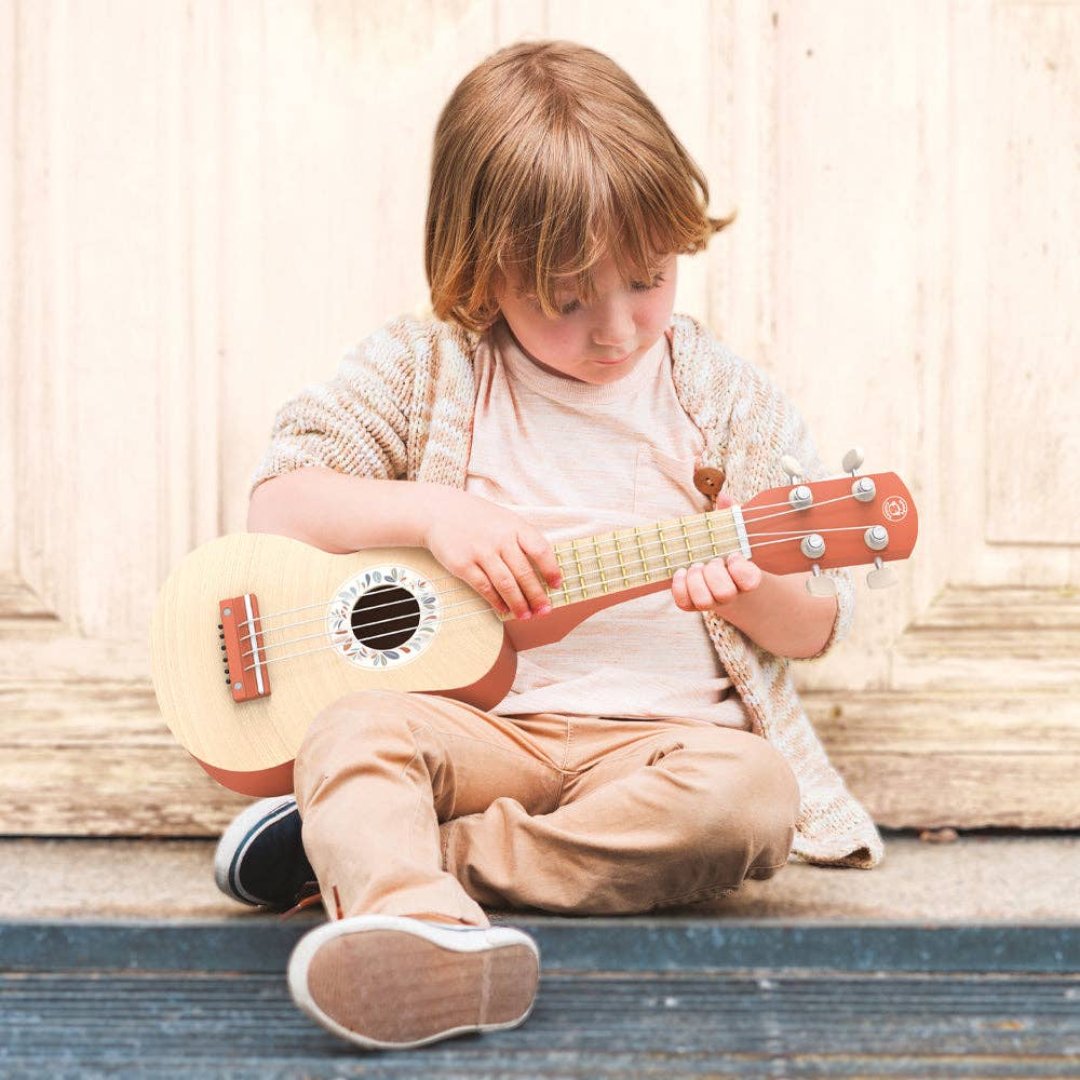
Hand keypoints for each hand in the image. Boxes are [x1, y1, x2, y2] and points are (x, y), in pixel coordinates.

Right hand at [422, 490, 561, 619]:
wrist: (439, 511)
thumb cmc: (477, 518)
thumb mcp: (504, 520)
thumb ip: (521, 540)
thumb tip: (541, 570)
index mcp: (514, 526)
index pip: (540, 549)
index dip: (551, 569)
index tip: (556, 585)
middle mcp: (499, 539)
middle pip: (524, 572)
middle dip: (536, 595)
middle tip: (543, 610)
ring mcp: (480, 552)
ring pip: (505, 584)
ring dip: (518, 603)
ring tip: (525, 615)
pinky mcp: (463, 565)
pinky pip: (484, 588)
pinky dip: (496, 601)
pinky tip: (503, 609)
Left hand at [671, 491, 761, 611]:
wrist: (724, 581)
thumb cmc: (728, 552)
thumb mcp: (733, 535)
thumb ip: (731, 517)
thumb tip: (724, 497)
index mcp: (747, 578)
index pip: (749, 581)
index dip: (739, 568)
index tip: (734, 554)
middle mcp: (731, 594)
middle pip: (724, 593)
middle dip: (714, 573)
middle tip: (712, 560)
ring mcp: (712, 601)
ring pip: (704, 601)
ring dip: (696, 581)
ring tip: (695, 566)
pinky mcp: (692, 604)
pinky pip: (684, 602)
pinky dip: (679, 586)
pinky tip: (680, 571)